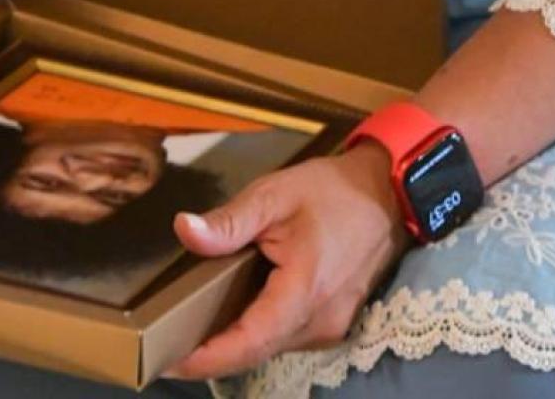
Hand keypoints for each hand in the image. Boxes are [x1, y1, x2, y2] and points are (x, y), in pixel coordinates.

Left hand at [166, 145, 410, 379]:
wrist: (386, 196)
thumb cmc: (330, 192)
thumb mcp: (274, 195)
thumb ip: (229, 221)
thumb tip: (184, 230)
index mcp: (304, 292)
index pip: (250, 342)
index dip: (208, 359)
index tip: (169, 362)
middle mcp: (319, 323)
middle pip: (257, 350)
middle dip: (213, 353)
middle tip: (168, 345)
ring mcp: (329, 327)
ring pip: (272, 345)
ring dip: (236, 341)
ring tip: (192, 328)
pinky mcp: (333, 322)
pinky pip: (286, 335)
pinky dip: (258, 330)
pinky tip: (233, 312)